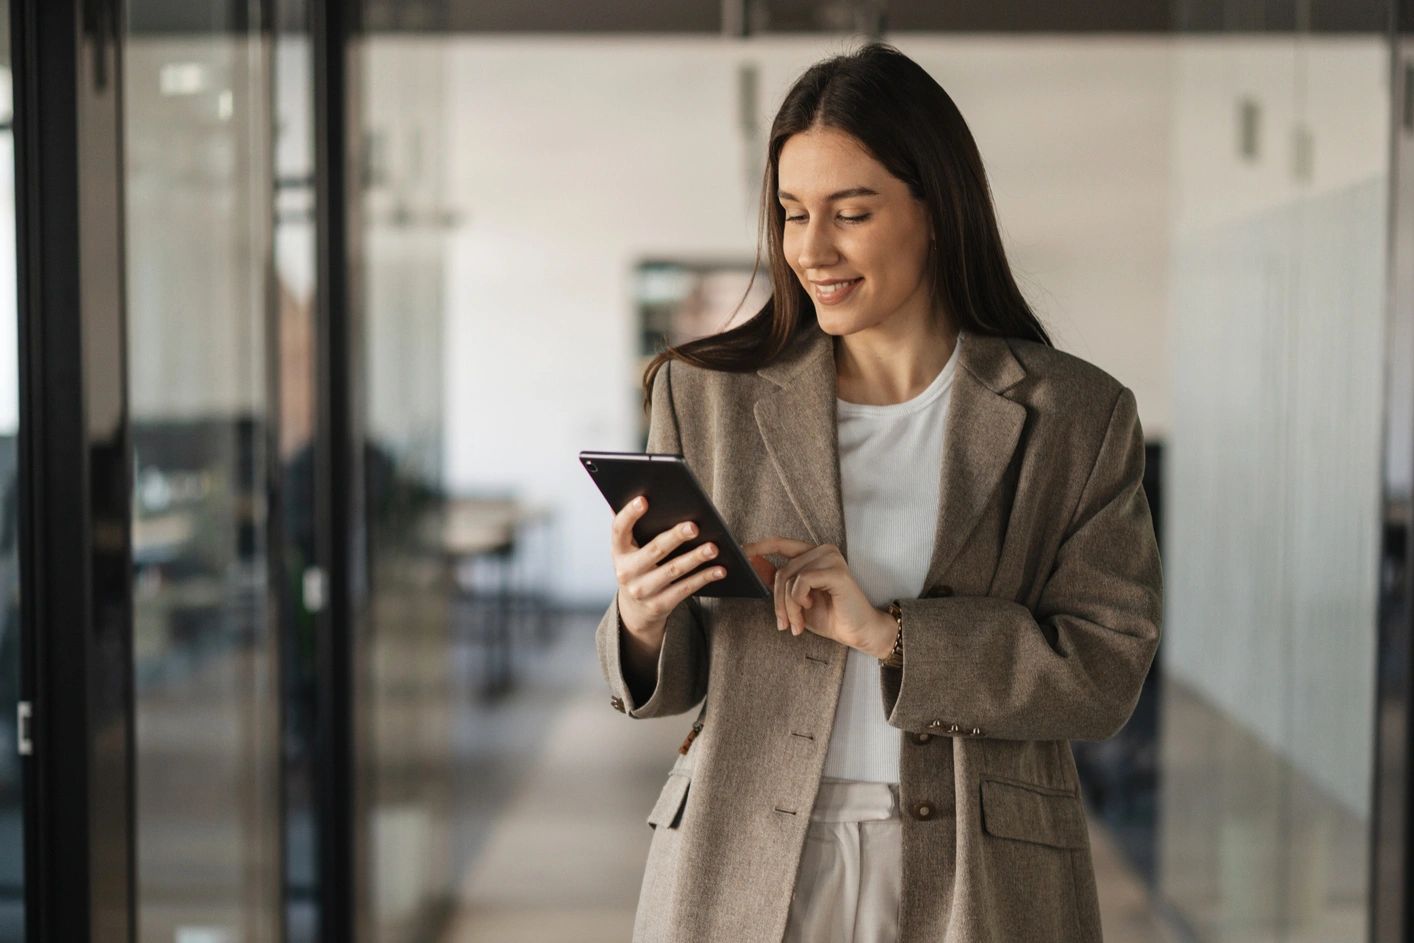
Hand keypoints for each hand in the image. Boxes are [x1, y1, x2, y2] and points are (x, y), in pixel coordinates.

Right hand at [610, 496, 727, 636]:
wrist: (635, 610)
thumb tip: (640, 492)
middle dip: (675, 537)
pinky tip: (720, 568)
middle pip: (654, 550)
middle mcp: (626, 572)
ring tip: (714, 547)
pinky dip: (704, 577)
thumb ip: (634, 526)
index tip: (644, 499)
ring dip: (696, 558)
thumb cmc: (638, 566)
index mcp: (618, 551)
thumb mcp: (629, 549)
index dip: (629, 514)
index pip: (619, 529)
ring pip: (673, 571)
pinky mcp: (660, 605)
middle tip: (694, 525)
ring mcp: (642, 591)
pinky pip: (685, 589)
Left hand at [740, 537, 895, 657]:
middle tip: (784, 624)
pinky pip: (802, 581)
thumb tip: (754, 563)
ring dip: (788, 606)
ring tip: (796, 624)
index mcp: (813, 554)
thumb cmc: (830, 616)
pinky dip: (799, 600)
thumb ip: (778, 580)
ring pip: (790, 578)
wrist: (857, 632)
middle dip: (778, 602)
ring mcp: (830, 558)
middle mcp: (823, 550)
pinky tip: (810, 607)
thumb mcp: (795, 599)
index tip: (739, 553)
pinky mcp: (836, 571)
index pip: (780, 544)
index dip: (758, 547)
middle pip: (782, 570)